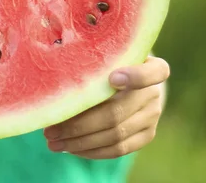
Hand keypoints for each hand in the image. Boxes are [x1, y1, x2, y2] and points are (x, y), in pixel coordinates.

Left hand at [43, 56, 169, 158]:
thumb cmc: (108, 61)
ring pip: (115, 135)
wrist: (131, 77)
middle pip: (117, 112)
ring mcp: (153, 116)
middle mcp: (155, 92)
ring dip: (80, 142)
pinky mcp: (147, 135)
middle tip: (50, 130)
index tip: (112, 78)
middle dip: (79, 125)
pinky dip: (92, 151)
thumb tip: (54, 76)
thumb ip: (93, 62)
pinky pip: (119, 149)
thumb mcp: (105, 55)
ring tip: (53, 142)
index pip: (156, 72)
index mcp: (150, 65)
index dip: (135, 77)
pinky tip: (70, 148)